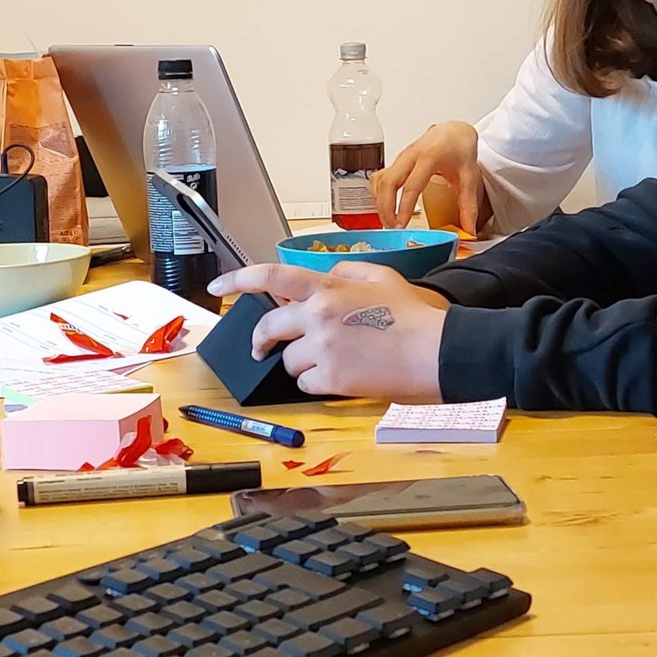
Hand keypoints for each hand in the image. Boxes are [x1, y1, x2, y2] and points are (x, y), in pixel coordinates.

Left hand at [208, 263, 449, 400]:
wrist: (437, 352)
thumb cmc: (417, 316)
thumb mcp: (383, 277)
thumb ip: (347, 272)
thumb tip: (326, 276)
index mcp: (327, 288)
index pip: (270, 277)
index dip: (238, 280)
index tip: (219, 287)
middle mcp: (317, 316)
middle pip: (268, 327)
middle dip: (263, 340)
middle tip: (265, 349)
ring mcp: (322, 349)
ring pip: (289, 361)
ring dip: (303, 364)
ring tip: (336, 363)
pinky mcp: (331, 379)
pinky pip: (306, 384)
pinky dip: (319, 384)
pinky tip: (344, 378)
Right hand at [371, 121, 485, 232]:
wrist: (454, 132)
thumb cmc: (459, 148)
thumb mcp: (469, 177)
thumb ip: (468, 205)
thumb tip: (469, 229)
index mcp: (429, 157)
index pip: (411, 186)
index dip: (404, 207)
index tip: (402, 225)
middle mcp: (410, 156)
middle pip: (388, 183)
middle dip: (386, 208)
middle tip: (392, 228)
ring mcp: (401, 158)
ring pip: (380, 180)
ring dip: (380, 203)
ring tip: (389, 222)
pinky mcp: (396, 162)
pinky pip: (380, 178)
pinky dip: (378, 194)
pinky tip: (384, 208)